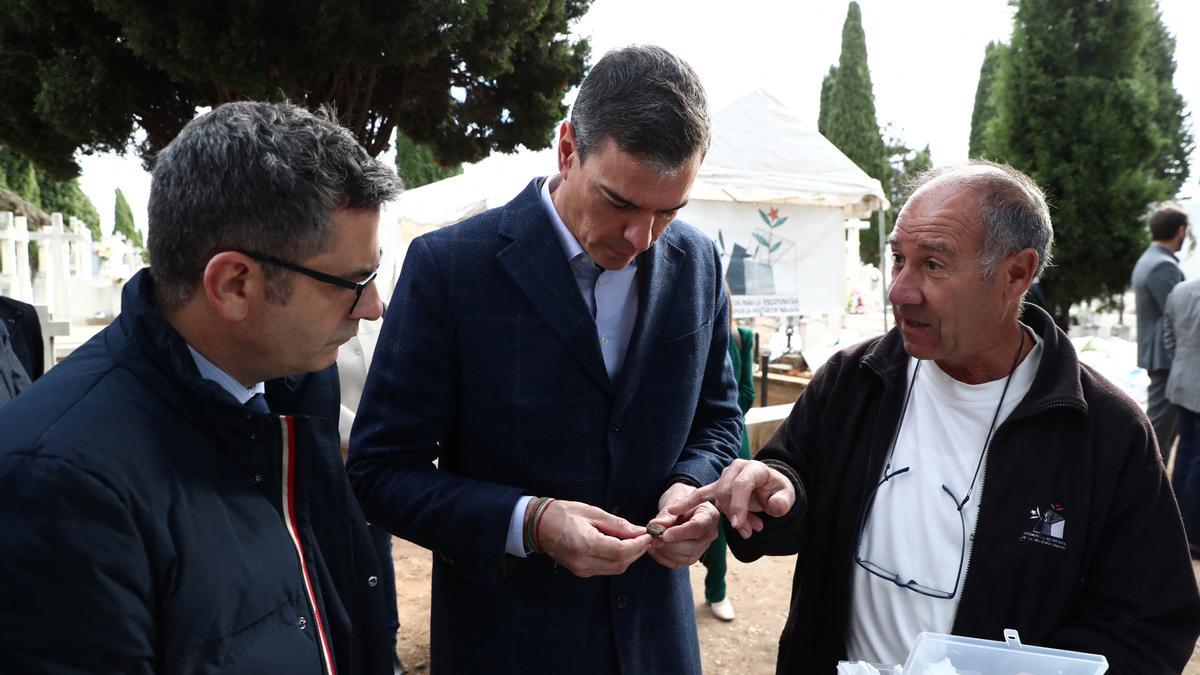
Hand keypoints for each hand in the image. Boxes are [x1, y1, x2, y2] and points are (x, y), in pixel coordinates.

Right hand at [534, 499, 650, 576]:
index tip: (648, 534)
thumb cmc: (564, 514)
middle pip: (620, 563)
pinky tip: (621, 547)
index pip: (620, 551)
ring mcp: (581, 569)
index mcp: (585, 544)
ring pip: (615, 569)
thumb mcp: (592, 512)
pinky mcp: (581, 572)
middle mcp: (583, 561)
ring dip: (629, 557)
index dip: (638, 545)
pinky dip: (618, 560)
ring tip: (635, 541)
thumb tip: (639, 531)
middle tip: (645, 537)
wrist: (539, 526)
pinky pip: (606, 569)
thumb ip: (617, 524)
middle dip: (637, 551)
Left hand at [645, 482, 719, 568]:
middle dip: (672, 545)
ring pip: (687, 557)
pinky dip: (665, 558)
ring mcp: (703, 546)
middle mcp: (710, 533)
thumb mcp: (673, 501)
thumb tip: (656, 526)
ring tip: (652, 543)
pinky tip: (654, 549)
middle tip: (654, 539)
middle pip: (694, 546)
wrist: (681, 506)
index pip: (698, 527)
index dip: (680, 533)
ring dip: (667, 553)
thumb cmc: (680, 499)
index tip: (664, 535)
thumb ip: (666, 514)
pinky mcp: (693, 555)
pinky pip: (680, 563)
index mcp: (709, 515)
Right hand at [667, 459, 794, 539]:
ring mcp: (724, 477)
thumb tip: (774, 506)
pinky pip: (700, 495)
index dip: (739, 506)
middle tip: (748, 532)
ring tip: (746, 530)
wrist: (772, 488)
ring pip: (716, 499)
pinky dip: (687, 503)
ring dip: (728, 517)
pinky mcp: (716, 487)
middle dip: (735, 516)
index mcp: (753, 468)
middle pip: (727, 493)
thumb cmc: (778, 492)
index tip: (737, 525)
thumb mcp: (787, 496)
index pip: (741, 485)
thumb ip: (783, 502)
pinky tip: (672, 512)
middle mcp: (735, 469)